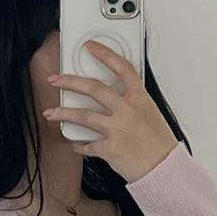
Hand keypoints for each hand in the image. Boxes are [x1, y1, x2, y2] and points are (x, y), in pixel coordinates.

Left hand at [44, 40, 177, 182]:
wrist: (165, 169)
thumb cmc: (161, 144)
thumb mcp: (151, 114)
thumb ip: (132, 102)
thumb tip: (115, 97)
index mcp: (140, 98)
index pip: (122, 67)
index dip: (105, 53)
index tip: (90, 47)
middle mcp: (127, 111)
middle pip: (93, 88)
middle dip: (69, 82)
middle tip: (56, 80)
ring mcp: (118, 129)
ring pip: (83, 115)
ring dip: (62, 113)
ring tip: (51, 113)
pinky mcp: (110, 149)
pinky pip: (87, 145)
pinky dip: (79, 144)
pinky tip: (75, 143)